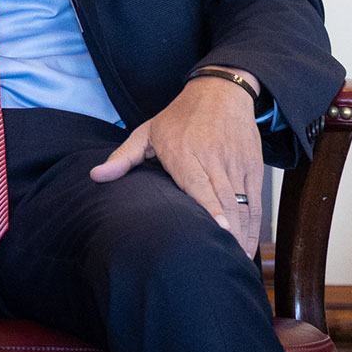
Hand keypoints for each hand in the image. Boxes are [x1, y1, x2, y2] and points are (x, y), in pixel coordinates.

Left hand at [90, 69, 263, 253]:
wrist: (220, 92)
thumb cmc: (178, 117)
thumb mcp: (146, 132)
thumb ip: (123, 157)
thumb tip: (95, 176)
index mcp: (184, 153)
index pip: (199, 184)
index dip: (211, 208)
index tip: (220, 230)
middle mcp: (213, 159)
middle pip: (226, 200)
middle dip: (230, 231)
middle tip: (225, 259)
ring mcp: (236, 163)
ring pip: (244, 204)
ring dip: (243, 234)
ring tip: (236, 259)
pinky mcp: (254, 167)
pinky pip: (256, 201)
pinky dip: (254, 224)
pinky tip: (248, 245)